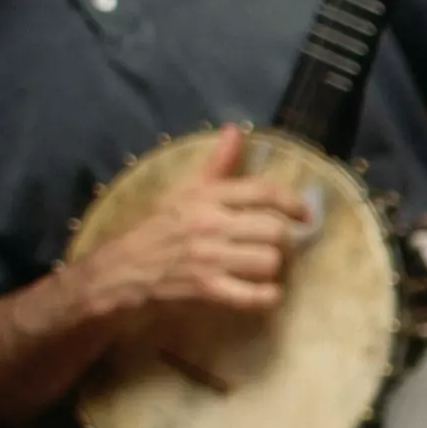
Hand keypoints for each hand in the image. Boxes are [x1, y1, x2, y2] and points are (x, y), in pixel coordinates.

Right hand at [68, 126, 308, 321]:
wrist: (122, 267)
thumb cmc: (159, 227)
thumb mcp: (185, 189)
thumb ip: (217, 163)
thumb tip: (236, 131)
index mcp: (207, 196)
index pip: (263, 191)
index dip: (293, 202)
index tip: (304, 214)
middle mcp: (210, 224)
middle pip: (275, 230)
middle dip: (283, 239)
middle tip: (277, 243)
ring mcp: (209, 258)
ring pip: (269, 261)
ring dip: (273, 266)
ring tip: (264, 265)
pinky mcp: (207, 288)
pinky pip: (253, 296)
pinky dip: (266, 297)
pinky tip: (266, 293)